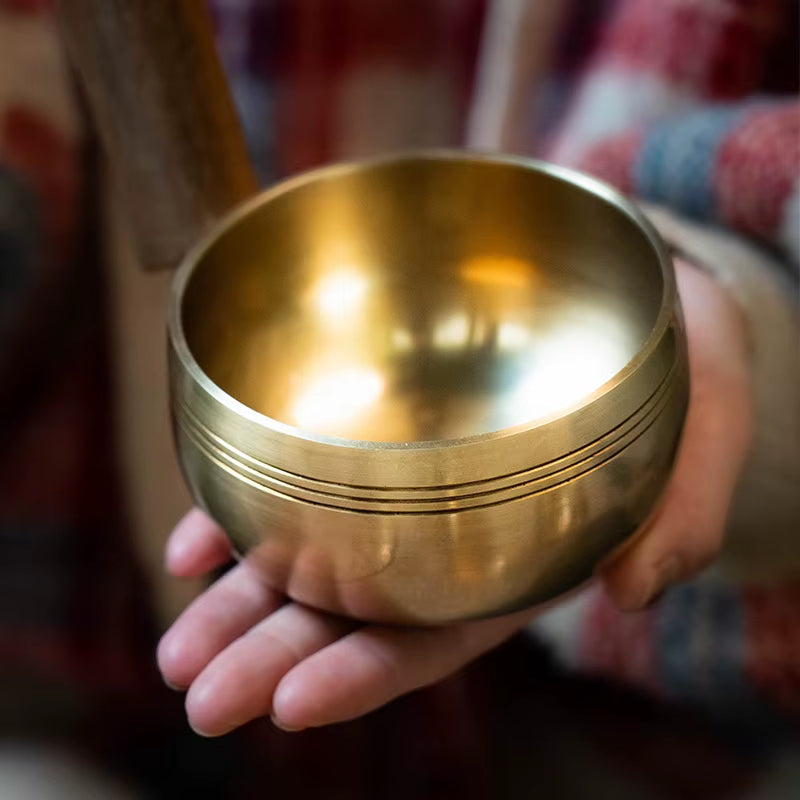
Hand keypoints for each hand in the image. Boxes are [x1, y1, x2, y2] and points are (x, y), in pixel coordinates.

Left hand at [157, 259, 752, 734]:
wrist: (632, 307)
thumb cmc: (674, 368)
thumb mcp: (709, 423)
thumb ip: (683, 507)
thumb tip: (636, 590)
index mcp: (523, 556)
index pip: (441, 633)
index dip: (370, 674)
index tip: (294, 707)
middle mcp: (453, 536)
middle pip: (355, 609)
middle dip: (274, 657)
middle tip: (199, 695)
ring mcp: (408, 491)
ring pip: (313, 556)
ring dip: (237, 601)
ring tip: (175, 645)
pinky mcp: (376, 436)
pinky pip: (296, 481)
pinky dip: (239, 513)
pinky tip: (190, 547)